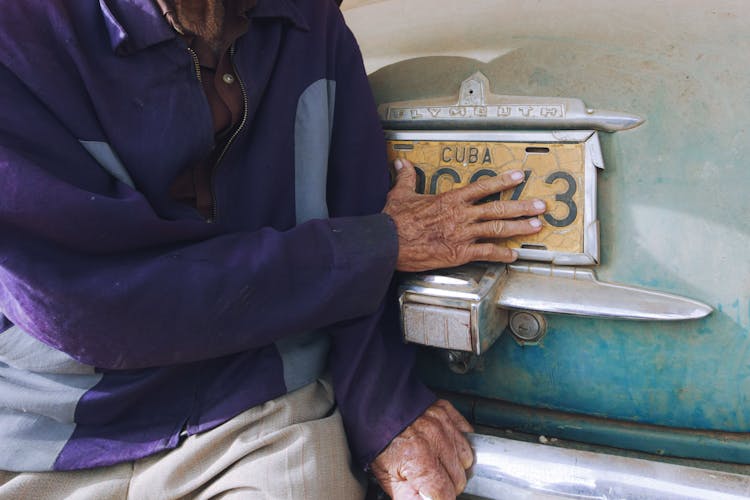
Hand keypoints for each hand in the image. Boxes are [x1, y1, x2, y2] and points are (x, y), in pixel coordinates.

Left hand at [371, 400, 473, 499]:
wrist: (374, 411)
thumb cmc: (379, 442)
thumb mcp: (387, 477)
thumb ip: (409, 497)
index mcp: (418, 459)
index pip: (445, 494)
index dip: (440, 499)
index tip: (434, 496)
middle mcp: (434, 439)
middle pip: (458, 479)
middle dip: (446, 484)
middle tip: (429, 478)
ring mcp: (443, 423)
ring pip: (466, 459)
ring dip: (453, 464)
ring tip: (436, 461)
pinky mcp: (447, 411)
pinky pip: (467, 435)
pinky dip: (458, 444)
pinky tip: (444, 446)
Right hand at [382, 158, 545, 271]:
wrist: (389, 243)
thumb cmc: (395, 220)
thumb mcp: (401, 193)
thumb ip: (407, 176)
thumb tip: (402, 162)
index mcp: (451, 199)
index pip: (483, 187)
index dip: (503, 181)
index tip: (518, 176)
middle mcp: (462, 215)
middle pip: (498, 208)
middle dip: (522, 206)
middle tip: (540, 206)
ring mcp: (463, 234)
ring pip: (498, 229)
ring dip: (519, 228)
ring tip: (535, 226)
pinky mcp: (460, 253)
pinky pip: (486, 253)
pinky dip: (502, 254)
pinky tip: (513, 255)